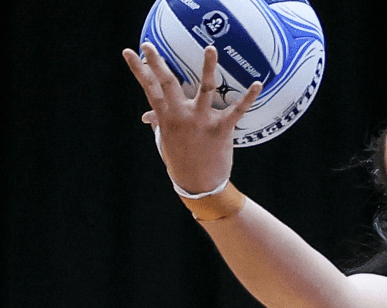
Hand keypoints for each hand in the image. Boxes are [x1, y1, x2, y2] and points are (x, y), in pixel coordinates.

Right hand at [121, 43, 260, 193]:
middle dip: (157, 63)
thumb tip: (147, 117)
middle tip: (149, 44)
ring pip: (205, 88)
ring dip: (208, 67)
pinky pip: (237, 110)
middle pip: (167, 84)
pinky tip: (257, 83)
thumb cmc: (182, 160)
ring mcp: (202, 121)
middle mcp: (181, 116)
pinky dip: (248, 97)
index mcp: (166, 117)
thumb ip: (160, 124)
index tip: (129, 51)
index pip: (148, 88)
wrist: (200, 184)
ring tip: (210, 48)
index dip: (139, 69)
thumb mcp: (167, 141)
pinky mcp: (221, 129)